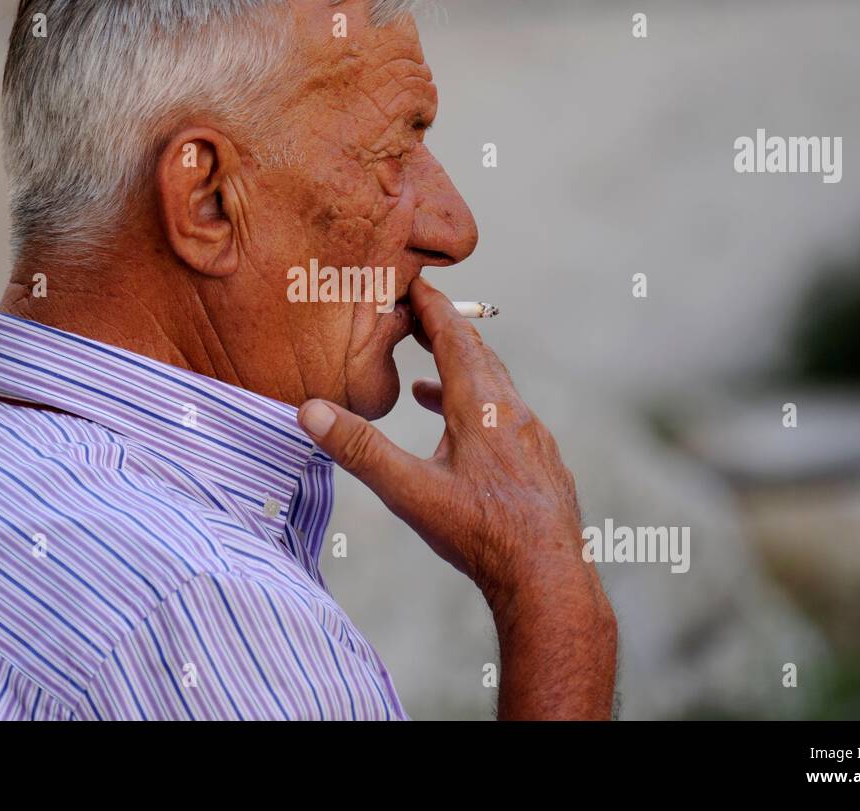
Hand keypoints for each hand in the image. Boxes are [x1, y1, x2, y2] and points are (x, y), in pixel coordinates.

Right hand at [297, 275, 616, 718]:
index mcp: (481, 407)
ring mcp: (533, 438)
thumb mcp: (410, 492)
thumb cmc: (480, 534)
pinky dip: (480, 413)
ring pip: (496, 391)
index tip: (413, 281)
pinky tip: (464, 440)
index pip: (453, 337)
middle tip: (416, 316)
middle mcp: (512, 412)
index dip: (431, 307)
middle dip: (445, 332)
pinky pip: (508, 420)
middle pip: (478, 355)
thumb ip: (360, 450)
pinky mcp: (542, 465)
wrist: (549, 578)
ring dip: (461, 376)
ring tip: (425, 383)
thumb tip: (310, 410)